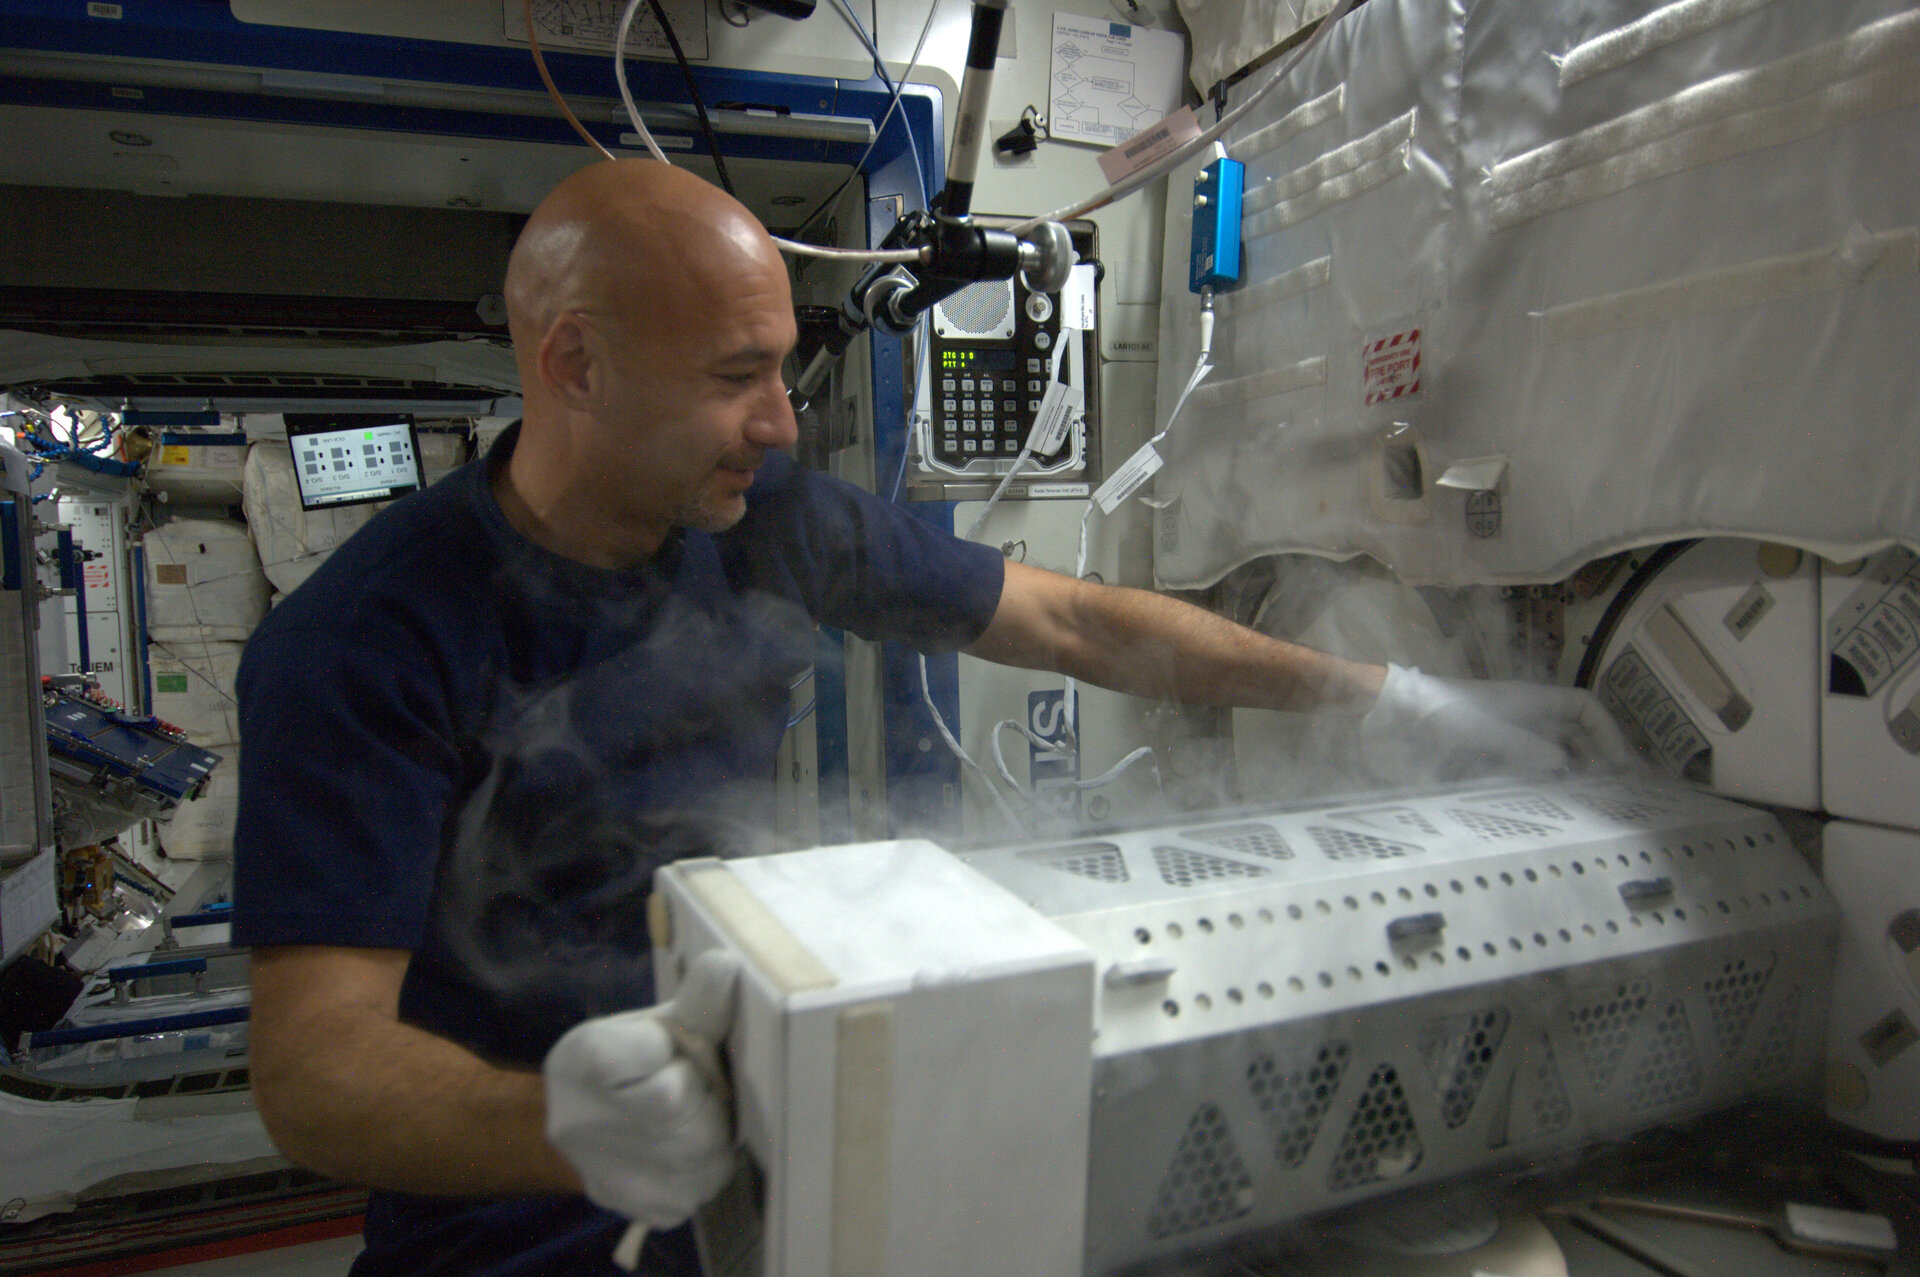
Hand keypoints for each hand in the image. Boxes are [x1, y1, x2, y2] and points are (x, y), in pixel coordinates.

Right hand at [543, 950, 740, 1236]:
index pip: (652, 1053)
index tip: (666, 1049)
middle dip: (706, 1095)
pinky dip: (704, 1172)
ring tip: (696, 1118)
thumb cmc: (634, 1059)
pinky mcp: (624, 1207)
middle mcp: (576, 1121)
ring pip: (699, 1157)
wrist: (586, 1115)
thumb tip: (728, 965)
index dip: (677, 1051)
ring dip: (715, 1135)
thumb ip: (696, 1001)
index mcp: (579, 1059)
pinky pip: (694, 1194)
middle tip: (696, 1087)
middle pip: (681, 1109)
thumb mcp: (656, 1022)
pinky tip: (687, 1150)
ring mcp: (598, 1172)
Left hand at [1359, 664, 1629, 784]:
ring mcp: (1505, 734)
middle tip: (1607, 797)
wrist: (1392, 712)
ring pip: (1549, 756)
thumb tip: (1568, 770)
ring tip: (1580, 809)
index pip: (1585, 709)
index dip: (1608, 733)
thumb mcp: (1488, 732)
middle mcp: (1524, 715)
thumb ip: (1528, 750)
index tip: (1620, 765)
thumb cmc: (1441, 713)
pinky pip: (1522, 769)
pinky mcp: (1485, 754)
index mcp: (1532, 701)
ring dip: (1566, 778)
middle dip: (1593, 762)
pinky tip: (1539, 809)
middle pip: (1572, 736)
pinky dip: (1536, 786)